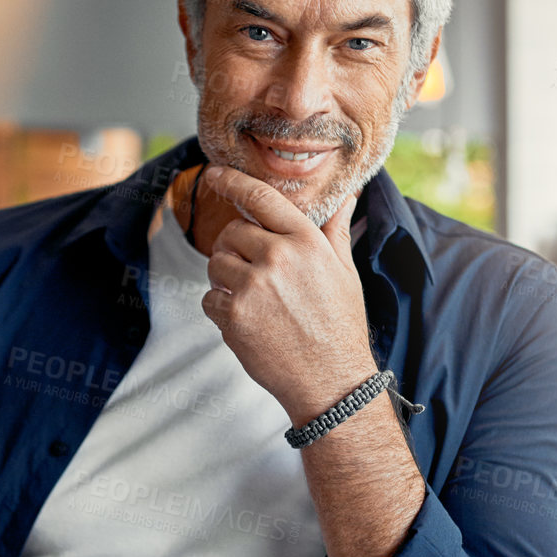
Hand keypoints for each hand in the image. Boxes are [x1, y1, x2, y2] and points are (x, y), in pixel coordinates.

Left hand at [197, 165, 378, 424]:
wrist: (332, 382)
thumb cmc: (340, 326)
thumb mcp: (345, 273)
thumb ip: (335, 231)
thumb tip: (346, 196)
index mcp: (306, 241)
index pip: (261, 197)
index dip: (233, 182)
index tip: (214, 174)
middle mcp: (278, 257)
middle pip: (232, 233)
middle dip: (235, 249)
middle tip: (253, 274)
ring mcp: (254, 287)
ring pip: (216, 264)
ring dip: (225, 279)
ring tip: (253, 300)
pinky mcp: (234, 316)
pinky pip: (209, 298)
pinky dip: (220, 309)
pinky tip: (247, 322)